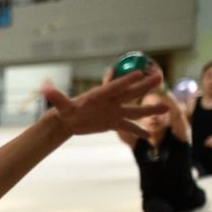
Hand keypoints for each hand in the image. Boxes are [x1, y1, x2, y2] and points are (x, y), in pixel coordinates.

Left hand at [43, 71, 166, 138]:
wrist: (69, 119)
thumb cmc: (66, 110)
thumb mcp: (61, 106)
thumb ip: (56, 97)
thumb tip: (44, 88)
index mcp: (99, 95)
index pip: (114, 87)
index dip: (125, 81)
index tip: (138, 74)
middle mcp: (111, 102)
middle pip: (130, 93)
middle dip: (144, 87)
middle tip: (159, 77)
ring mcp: (114, 112)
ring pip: (134, 111)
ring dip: (149, 110)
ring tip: (166, 108)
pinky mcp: (114, 123)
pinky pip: (128, 127)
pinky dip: (138, 132)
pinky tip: (150, 137)